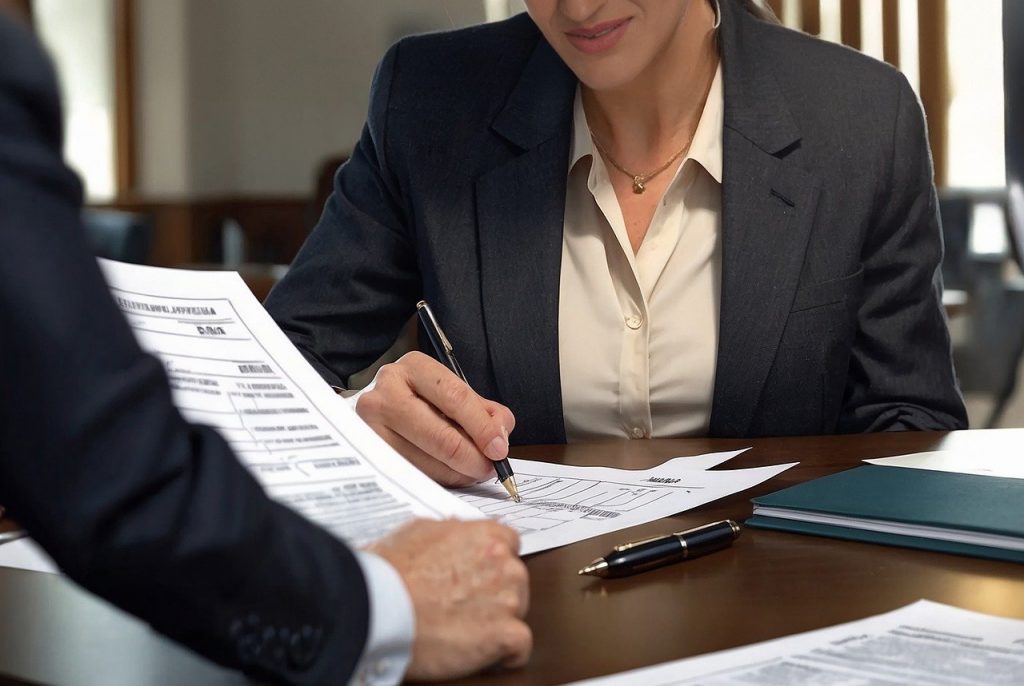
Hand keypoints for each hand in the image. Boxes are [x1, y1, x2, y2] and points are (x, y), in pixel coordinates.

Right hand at [355, 352, 515, 485]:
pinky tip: (450, 473)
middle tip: (489, 468)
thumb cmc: (422, 400)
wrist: (379, 408)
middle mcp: (387, 391)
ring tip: (472, 471)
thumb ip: (485, 411)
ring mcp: (372, 424)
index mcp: (415, 368)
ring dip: (458, 473)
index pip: (455, 397)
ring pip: (426, 461)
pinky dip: (439, 478)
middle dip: (472, 457)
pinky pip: (412, 474)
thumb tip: (499, 438)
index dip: (482, 427)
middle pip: (440, 435)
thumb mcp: (453, 393)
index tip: (499, 449)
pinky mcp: (368, 452)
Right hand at [368, 519, 530, 680]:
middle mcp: (503, 564)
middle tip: (467, 604)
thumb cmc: (391, 571)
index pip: (509, 543)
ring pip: (519, 610)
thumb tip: (456, 527)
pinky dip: (509, 652)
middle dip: (497, 591)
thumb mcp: (418, 531)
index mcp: (486, 536)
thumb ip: (448, 529)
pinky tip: (490, 653)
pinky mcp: (505, 634)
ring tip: (469, 629)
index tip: (481, 574)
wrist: (381, 607)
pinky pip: (521, 646)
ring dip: (500, 619)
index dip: (493, 561)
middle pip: (516, 578)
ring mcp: (508, 600)